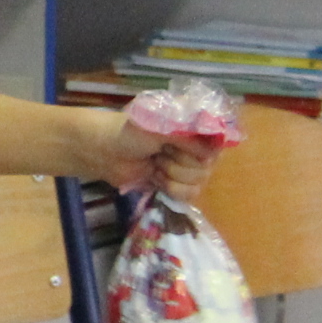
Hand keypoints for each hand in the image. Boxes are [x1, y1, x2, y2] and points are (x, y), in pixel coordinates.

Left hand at [92, 115, 225, 202]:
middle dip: (179, 161)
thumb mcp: (160, 127)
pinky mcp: (176, 186)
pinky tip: (155, 177)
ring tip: (155, 163)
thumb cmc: (130, 132)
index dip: (199, 149)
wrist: (104, 152)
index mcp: (194, 129)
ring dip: (171, 174)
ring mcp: (187, 169)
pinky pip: (189, 195)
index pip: (216, 144)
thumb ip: (189, 137)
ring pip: (198, 182)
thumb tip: (212, 152)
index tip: (179, 145)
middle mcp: (195, 149)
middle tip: (159, 151)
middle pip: (206, 167)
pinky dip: (170, 188)